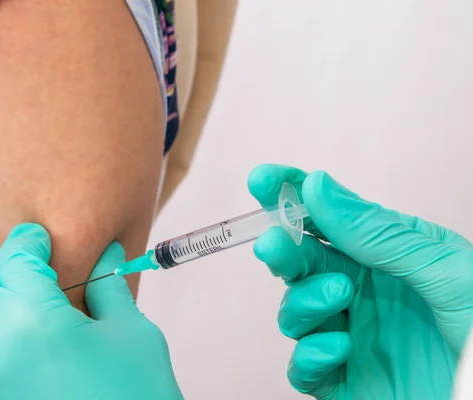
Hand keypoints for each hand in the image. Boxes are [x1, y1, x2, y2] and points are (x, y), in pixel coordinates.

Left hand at [0, 223, 182, 399]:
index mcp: (34, 319)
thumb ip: (109, 287)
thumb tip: (107, 254)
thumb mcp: (130, 334)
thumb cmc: (135, 396)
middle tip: (25, 271)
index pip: (14, 257)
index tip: (38, 240)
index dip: (29, 241)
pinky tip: (3, 346)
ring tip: (9, 309)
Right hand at [249, 164, 472, 399]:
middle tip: (272, 245)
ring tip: (337, 298)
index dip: (291, 194)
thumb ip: (377, 233)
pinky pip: (304, 368)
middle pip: (301, 262)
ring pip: (293, 312)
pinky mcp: (343, 380)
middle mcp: (360, 291)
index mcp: (385, 254)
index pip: (328, 216)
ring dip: (304, 302)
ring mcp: (348, 334)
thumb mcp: (445, 270)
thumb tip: (318, 187)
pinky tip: (340, 349)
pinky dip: (310, 357)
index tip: (262, 181)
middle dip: (281, 249)